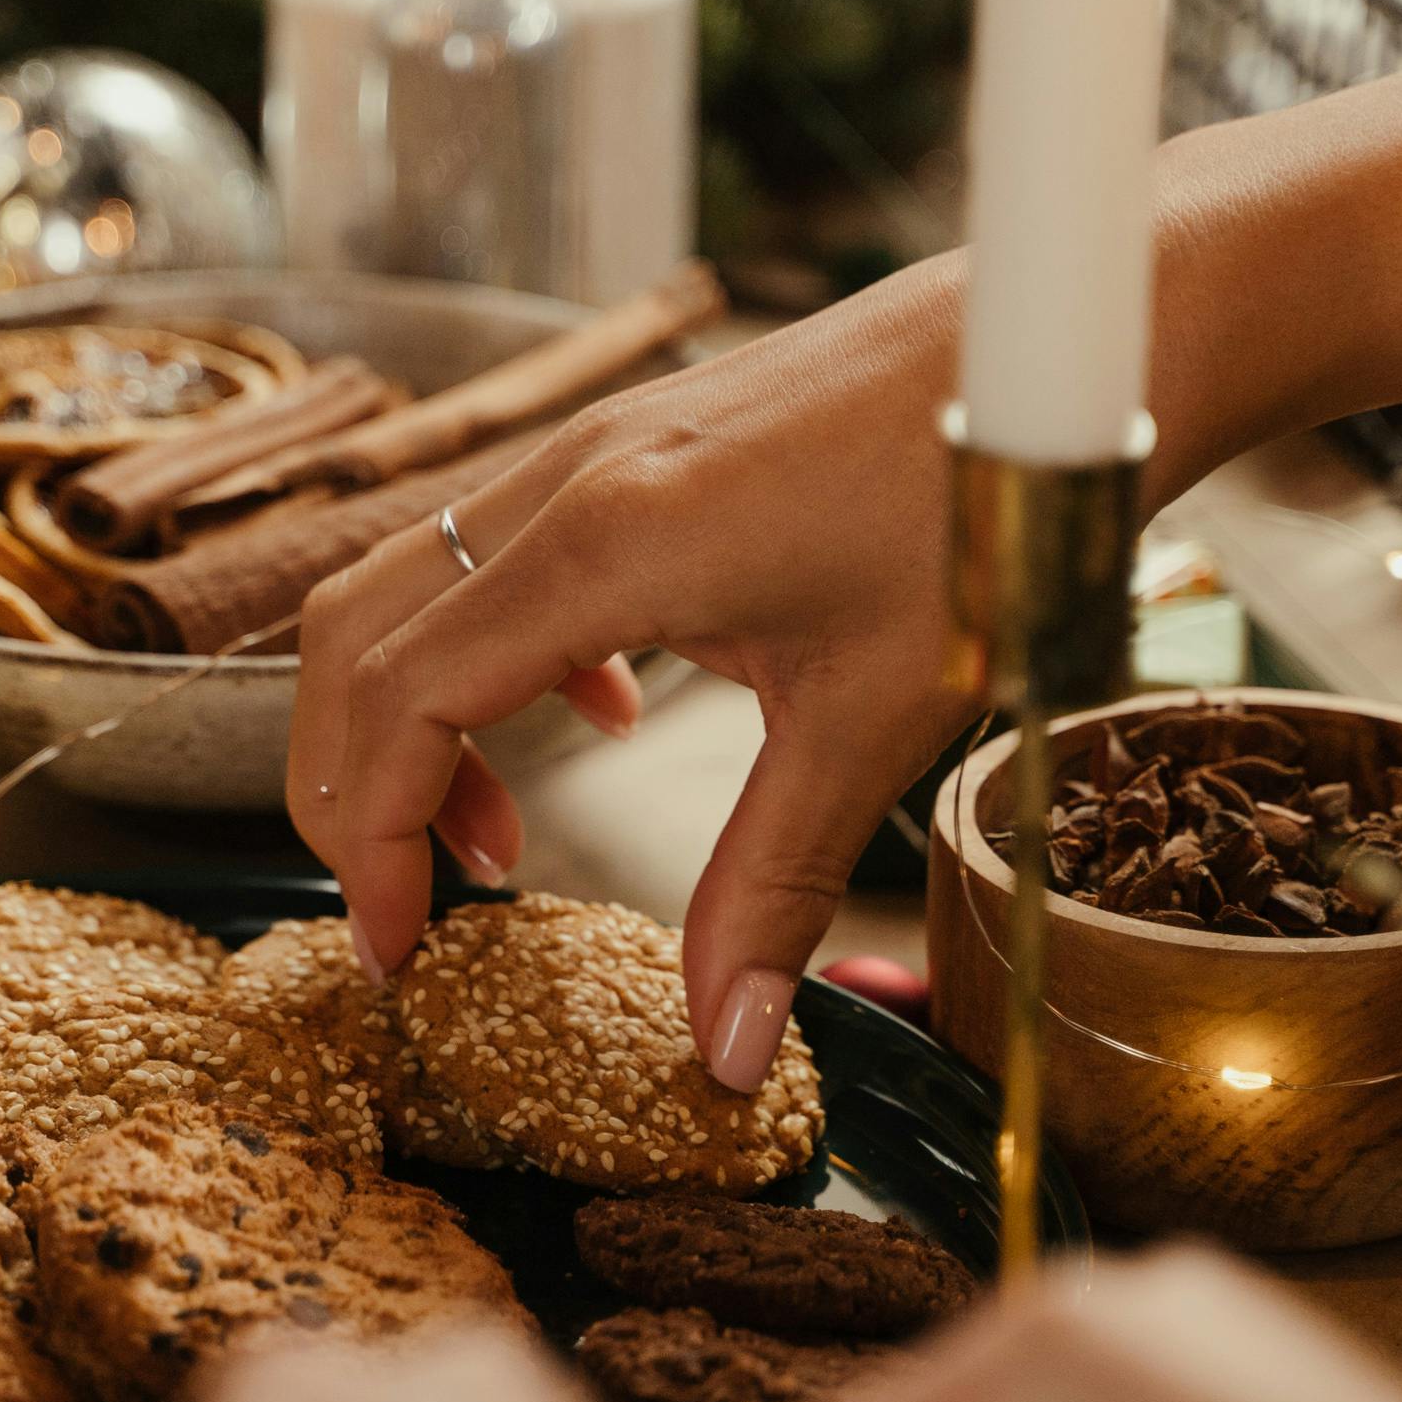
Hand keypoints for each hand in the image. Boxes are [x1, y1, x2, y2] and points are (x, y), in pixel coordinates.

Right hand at [290, 254, 971, 1093]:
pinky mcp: (624, 448)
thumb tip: (724, 1045)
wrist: (1051, 356)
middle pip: (355, 639)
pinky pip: (488, 557)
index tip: (399, 947)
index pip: (400, 700)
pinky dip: (488, 657)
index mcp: (605, 546)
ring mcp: (586, 453)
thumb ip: (775, 888)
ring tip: (497, 836)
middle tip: (409, 907)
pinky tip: (594, 714)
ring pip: (408, 591)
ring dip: (414, 724)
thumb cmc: (980, 505)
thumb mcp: (875, 720)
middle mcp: (566, 482)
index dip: (367, 838)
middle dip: (350, 787)